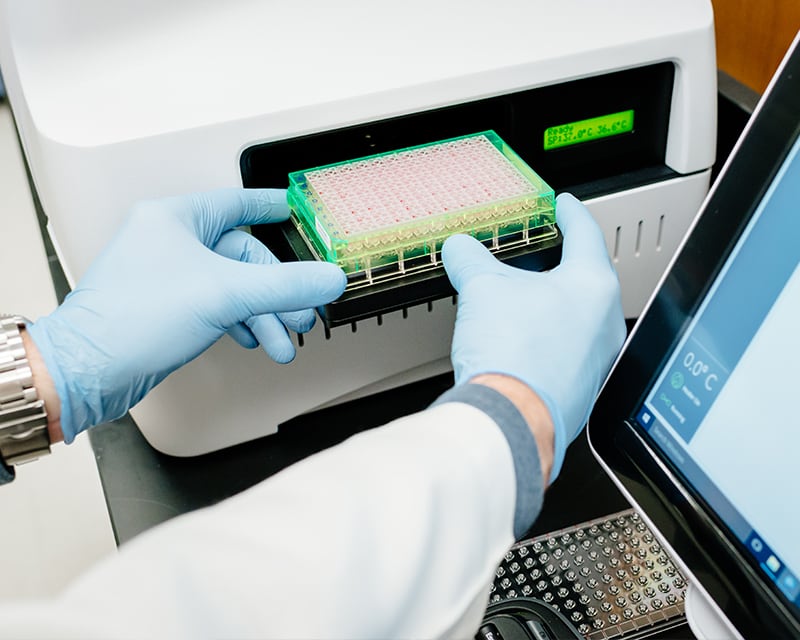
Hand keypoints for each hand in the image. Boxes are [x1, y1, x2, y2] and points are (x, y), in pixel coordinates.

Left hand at [28, 189, 346, 441]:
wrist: (90, 371)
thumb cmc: (132, 318)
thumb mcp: (225, 294)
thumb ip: (285, 285)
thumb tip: (328, 278)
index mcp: (175, 218)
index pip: (237, 202)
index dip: (272, 208)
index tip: (298, 212)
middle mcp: (171, 241)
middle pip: (244, 256)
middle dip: (277, 291)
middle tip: (301, 312)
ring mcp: (169, 276)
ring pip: (234, 287)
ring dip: (264, 315)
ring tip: (282, 341)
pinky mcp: (169, 308)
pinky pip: (219, 307)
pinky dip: (242, 324)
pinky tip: (255, 341)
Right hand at [442, 193, 625, 479]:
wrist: (512, 419)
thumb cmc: (514, 356)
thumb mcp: (483, 288)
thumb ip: (471, 259)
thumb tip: (460, 249)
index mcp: (593, 287)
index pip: (586, 234)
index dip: (571, 214)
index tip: (565, 206)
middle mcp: (604, 323)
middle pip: (585, 278)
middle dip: (560, 263)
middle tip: (542, 252)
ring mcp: (596, 359)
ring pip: (576, 317)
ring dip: (550, 304)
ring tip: (521, 300)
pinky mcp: (580, 387)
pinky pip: (566, 349)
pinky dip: (546, 338)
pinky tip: (520, 341)